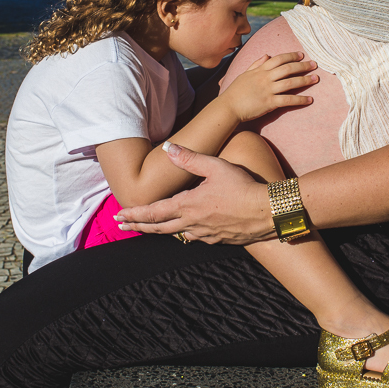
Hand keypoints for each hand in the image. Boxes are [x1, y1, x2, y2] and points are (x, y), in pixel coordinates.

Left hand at [115, 142, 274, 244]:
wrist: (268, 212)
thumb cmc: (243, 187)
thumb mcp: (216, 167)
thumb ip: (190, 158)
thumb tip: (168, 148)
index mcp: (188, 205)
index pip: (153, 213)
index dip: (135, 215)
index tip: (120, 216)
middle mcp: (192, 223)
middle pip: (158, 228)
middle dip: (138, 227)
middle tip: (122, 227)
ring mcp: (205, 234)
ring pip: (176, 235)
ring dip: (159, 231)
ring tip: (149, 229)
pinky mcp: (218, 240)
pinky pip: (195, 238)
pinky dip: (183, 234)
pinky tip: (185, 232)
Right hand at [220, 51, 316, 122]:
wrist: (228, 106)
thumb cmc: (236, 91)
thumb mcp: (245, 74)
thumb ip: (256, 64)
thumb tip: (267, 55)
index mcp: (260, 70)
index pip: (278, 59)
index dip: (291, 56)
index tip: (301, 55)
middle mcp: (265, 78)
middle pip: (288, 69)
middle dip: (303, 66)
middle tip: (314, 65)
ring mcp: (268, 90)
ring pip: (290, 83)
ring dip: (305, 80)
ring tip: (316, 79)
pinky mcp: (269, 103)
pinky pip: (288, 100)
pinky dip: (300, 100)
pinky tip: (309, 100)